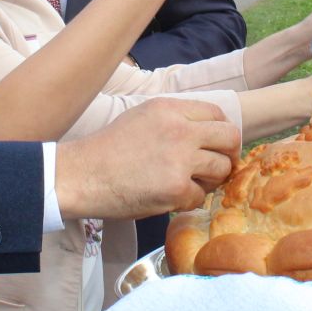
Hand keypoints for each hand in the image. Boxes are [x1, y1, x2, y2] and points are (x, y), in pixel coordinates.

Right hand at [55, 98, 239, 217]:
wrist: (82, 175)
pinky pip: (200, 196)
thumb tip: (206, 131)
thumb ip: (175, 119)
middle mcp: (180, 130)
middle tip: (219, 166)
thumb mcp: (142, 117)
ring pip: (221, 169)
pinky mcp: (176, 189)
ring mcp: (180, 160)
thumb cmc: (108, 149)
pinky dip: (188, 200)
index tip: (217, 145)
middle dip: (229, 154)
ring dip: (210, 180)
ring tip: (190, 183)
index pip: (217, 114)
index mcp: (170, 109)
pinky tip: (169, 197)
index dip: (221, 131)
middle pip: (229, 138)